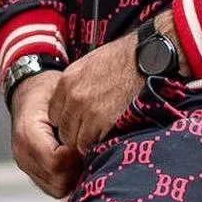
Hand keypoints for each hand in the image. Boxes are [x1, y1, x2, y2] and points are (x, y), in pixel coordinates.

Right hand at [10, 70, 84, 198]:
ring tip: (83, 155)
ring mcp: (26, 166)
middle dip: (78, 168)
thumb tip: (92, 139)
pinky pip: (54, 188)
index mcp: (27, 134)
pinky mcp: (33, 173)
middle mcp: (22, 154)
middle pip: (58, 180)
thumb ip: (73, 118)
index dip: (77, 155)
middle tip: (90, 151)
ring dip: (74, 176)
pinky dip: (68, 179)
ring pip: (57, 188)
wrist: (29, 94)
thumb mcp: (62, 96)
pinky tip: (76, 161)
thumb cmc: (49, 93)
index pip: (56, 162)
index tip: (88, 141)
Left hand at [48, 32, 141, 153]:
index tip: (79, 122)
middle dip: (77, 134)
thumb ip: (77, 83)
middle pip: (64, 131)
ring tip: (104, 132)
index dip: (68, 121)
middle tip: (93, 131)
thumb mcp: (91, 64)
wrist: (147, 58)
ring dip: (90, 141)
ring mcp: (88, 111)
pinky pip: (95, 143)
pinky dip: (103, 141)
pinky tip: (112, 132)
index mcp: (67, 82)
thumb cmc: (124, 59)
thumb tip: (72, 100)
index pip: (54, 115)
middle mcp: (73, 97)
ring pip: (77, 142)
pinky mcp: (103, 122)